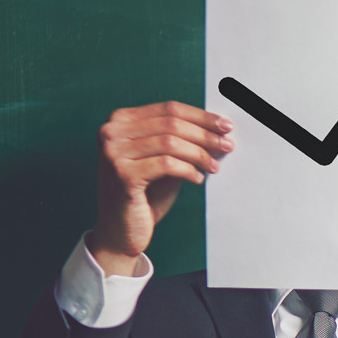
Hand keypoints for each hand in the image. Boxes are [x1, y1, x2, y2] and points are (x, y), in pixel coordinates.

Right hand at [91, 102, 233, 275]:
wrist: (120, 229)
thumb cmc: (145, 194)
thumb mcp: (162, 160)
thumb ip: (180, 141)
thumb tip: (217, 128)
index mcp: (119, 121)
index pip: (169, 108)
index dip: (201, 116)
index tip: (225, 125)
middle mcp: (111, 132)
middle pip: (171, 123)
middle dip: (205, 134)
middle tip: (227, 145)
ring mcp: (113, 153)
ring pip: (170, 142)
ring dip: (200, 154)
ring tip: (214, 166)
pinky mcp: (122, 174)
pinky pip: (167, 164)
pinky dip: (188, 170)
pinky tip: (198, 178)